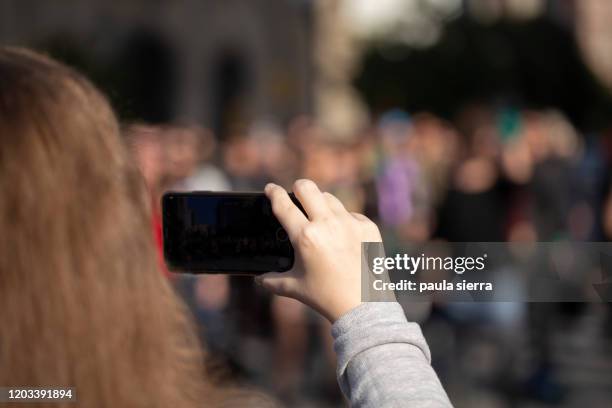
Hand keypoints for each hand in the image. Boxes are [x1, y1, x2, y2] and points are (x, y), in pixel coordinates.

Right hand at [256, 179, 382, 321]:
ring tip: (319, 218)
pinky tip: (341, 236)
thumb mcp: (295, 288)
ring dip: (320, 204)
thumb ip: (273, 281)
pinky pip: (350, 214)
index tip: (270, 188)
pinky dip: (342, 221)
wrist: (363, 305)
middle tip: (296, 195)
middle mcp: (327, 224)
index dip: (273, 193)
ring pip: (329, 198)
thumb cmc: (326, 297)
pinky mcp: (368, 226)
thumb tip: (259, 280)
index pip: (283, 205)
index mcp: (305, 237)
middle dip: (298, 188)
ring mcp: (350, 223)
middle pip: (307, 187)